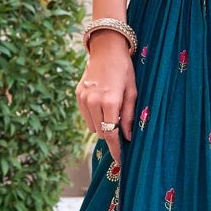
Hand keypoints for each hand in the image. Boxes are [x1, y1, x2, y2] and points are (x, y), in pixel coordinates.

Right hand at [76, 33, 135, 169]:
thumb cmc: (124, 69)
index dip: (116, 149)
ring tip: (111, 110)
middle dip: (111, 133)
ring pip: (92, 126)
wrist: (106, 48)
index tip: (121, 161)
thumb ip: (129, 115)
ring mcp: (83, 98)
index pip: (111, 133)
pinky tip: (102, 103)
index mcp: (110, 100)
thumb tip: (128, 137)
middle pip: (101, 132)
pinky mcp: (78, 95)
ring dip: (102, 125)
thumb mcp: (132, 91)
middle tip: (121, 125)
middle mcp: (93, 101)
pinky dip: (94, 116)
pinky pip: (85, 116)